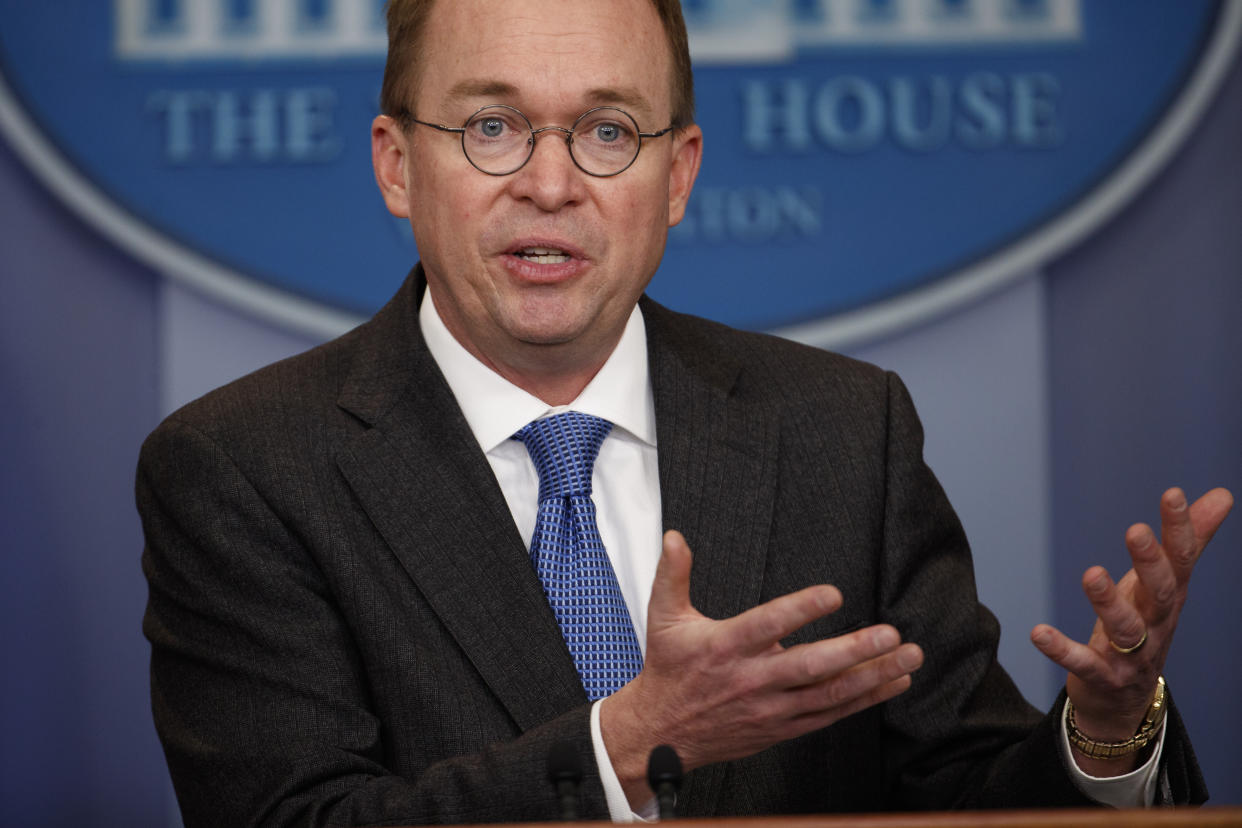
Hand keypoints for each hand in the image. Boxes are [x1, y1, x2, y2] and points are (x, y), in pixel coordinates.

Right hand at [599, 530, 922, 805]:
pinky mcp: (784, 727)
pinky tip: (892, 683)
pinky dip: (865, 699)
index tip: (834, 594)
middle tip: (890, 634)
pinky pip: (831, 714)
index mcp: (726, 647)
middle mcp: (753, 679)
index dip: (802, 609)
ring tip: (908, 656)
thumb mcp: (663, 618)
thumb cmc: (668, 671)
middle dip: (855, 650)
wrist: (662, 732)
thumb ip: (673, 574)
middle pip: (811, 665)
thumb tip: (675, 537)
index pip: (769, 624)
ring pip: (830, 692)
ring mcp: (772, 707)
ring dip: (873, 675)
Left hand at [1031, 487, 1232, 773]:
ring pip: (1125, 628)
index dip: (1180, 528)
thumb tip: (1223, 494)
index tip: (1172, 493)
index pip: (1180, 559)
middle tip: (1135, 530)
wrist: (1126, 700)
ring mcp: (1131, 655)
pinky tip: (1037, 632)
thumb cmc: (1144, 625)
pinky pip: (1083, 663)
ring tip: (1090, 574)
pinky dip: (1061, 649)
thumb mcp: (1164, 583)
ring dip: (1108, 602)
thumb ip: (1190, 540)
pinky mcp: (1102, 677)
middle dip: (1149, 563)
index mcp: (1168, 597)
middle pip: (1160, 593)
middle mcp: (1155, 624)